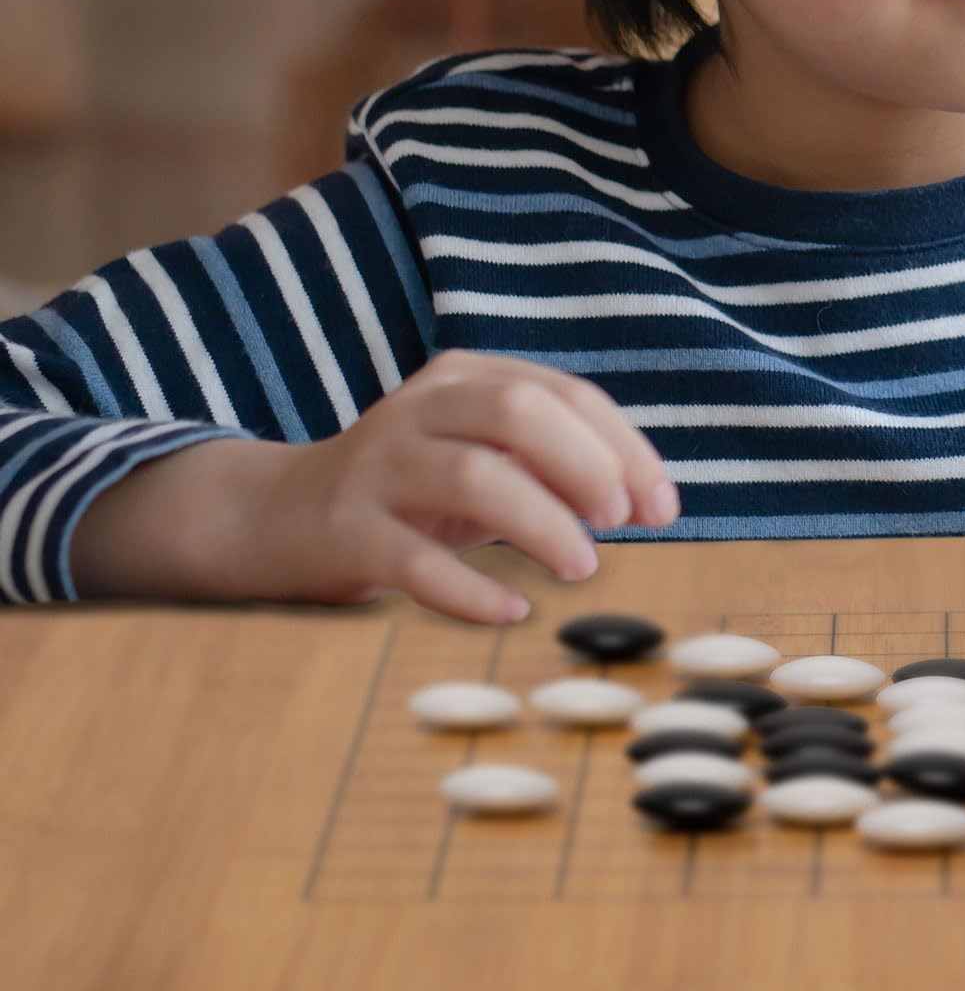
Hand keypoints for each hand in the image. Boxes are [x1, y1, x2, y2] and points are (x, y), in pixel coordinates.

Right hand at [238, 350, 678, 624]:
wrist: (277, 517)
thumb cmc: (413, 490)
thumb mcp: (482, 458)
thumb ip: (554, 466)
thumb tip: (648, 500)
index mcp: (463, 378)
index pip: (560, 394)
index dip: (623, 447)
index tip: (662, 506)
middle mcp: (419, 409)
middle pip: (515, 411)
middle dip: (584, 462)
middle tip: (619, 520)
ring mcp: (377, 467)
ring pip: (471, 477)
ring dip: (541, 522)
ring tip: (582, 567)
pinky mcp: (344, 533)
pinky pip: (413, 562)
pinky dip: (470, 589)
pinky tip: (513, 611)